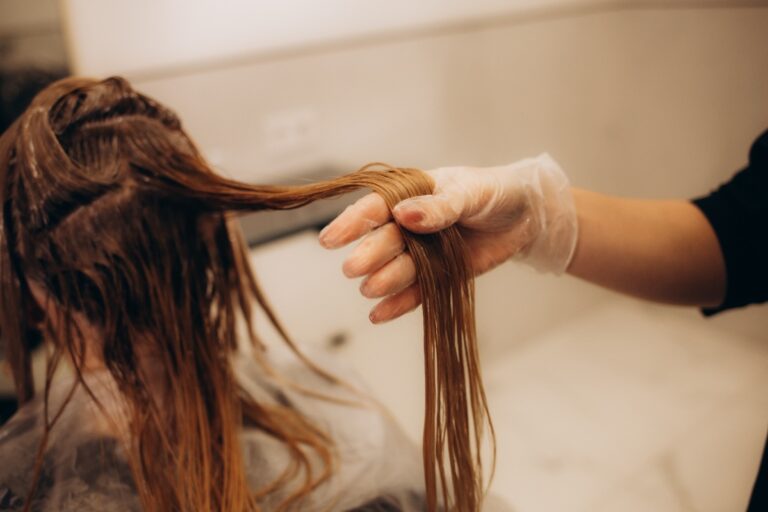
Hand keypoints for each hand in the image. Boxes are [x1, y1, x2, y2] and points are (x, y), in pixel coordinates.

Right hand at [318, 154, 576, 322]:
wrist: (529, 217)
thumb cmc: (496, 193)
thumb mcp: (471, 193)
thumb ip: (440, 207)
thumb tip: (403, 214)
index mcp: (413, 194)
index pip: (377, 207)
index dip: (353, 222)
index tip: (330, 239)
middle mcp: (412, 224)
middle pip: (385, 241)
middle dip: (368, 254)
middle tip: (352, 269)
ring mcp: (425, 252)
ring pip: (398, 268)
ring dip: (383, 280)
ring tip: (371, 290)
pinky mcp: (440, 276)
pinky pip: (416, 293)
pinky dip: (398, 304)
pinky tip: (379, 315)